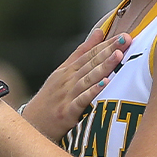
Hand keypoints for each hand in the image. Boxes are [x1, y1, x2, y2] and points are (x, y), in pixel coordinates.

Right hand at [20, 25, 128, 140]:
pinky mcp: (66, 112)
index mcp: (68, 71)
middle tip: (125, 40)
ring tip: (117, 56)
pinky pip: (81, 100)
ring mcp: (66, 96)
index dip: (106, 44)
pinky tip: (105, 84)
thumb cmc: (50, 98)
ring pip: (87, 78)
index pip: (89, 54)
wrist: (30, 125)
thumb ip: (81, 53)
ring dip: (102, 67)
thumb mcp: (62, 72)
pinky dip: (92, 92)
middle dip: (108, 50)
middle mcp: (67, 80)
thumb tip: (99, 32)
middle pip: (90, 63)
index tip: (123, 35)